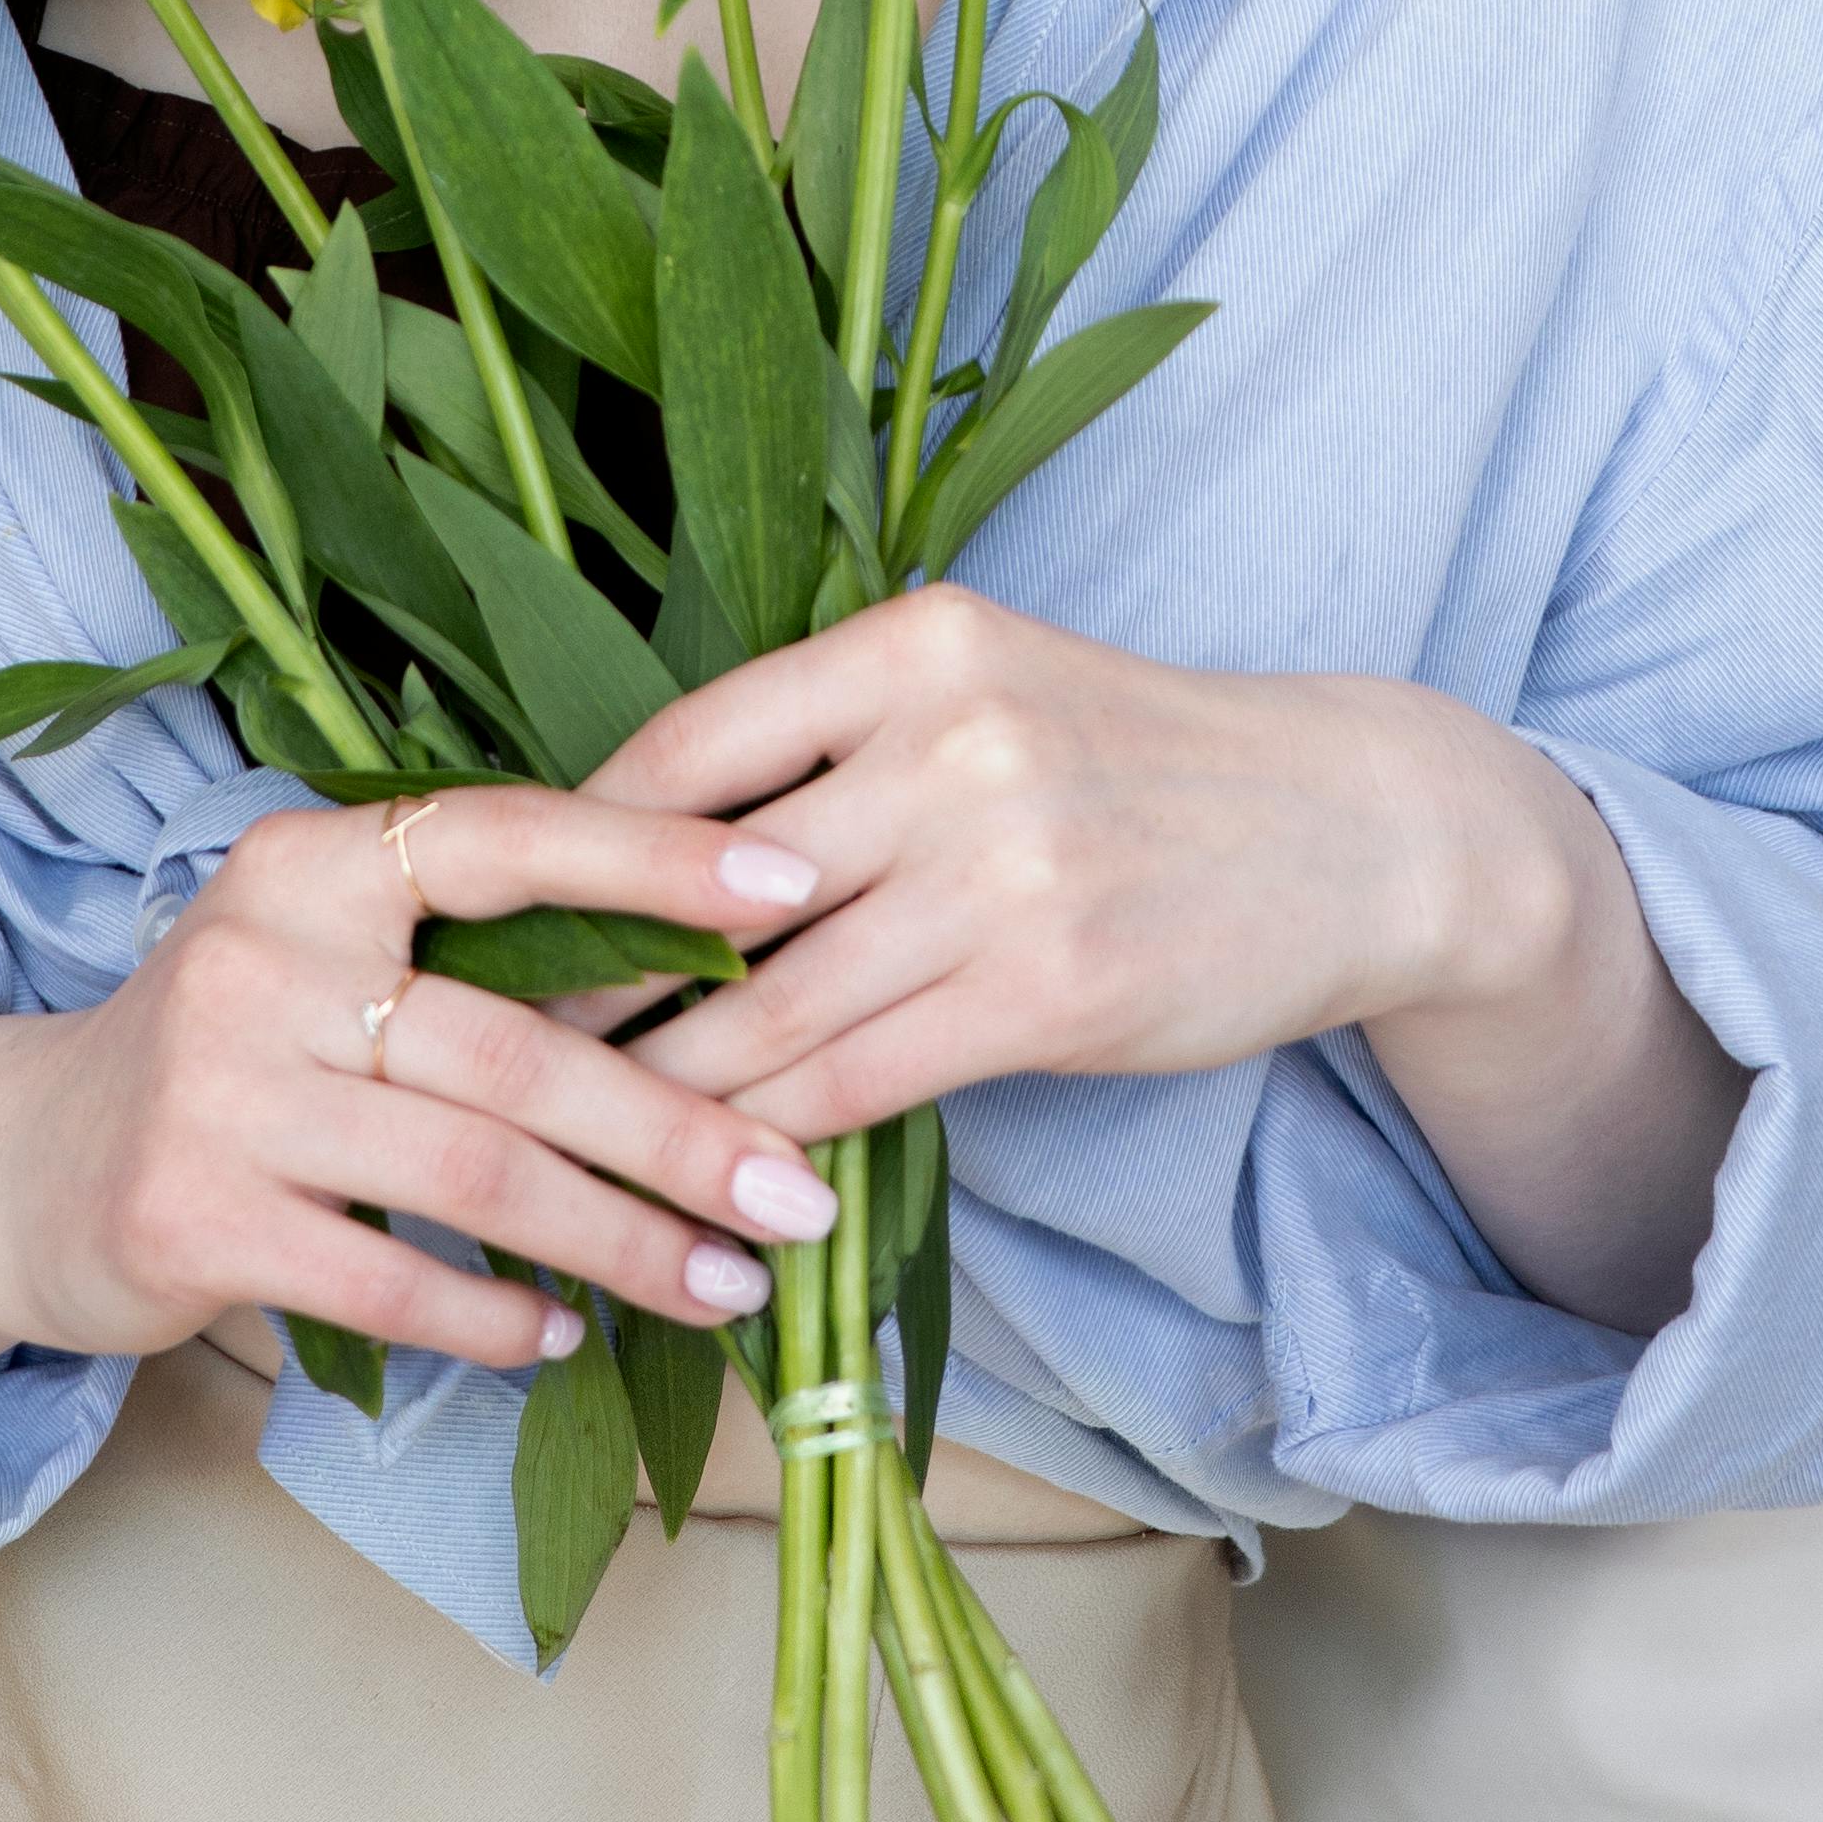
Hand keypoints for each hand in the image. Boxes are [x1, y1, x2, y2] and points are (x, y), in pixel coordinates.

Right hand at [0, 782, 839, 1419]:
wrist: (19, 1167)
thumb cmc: (237, 1054)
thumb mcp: (326, 956)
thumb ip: (471, 955)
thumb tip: (708, 990)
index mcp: (315, 860)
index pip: (507, 837)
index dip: (653, 861)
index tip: (794, 890)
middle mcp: (264, 954)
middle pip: (518, 1048)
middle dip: (680, 1129)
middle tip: (802, 1193)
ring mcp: (221, 1087)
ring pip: (473, 1174)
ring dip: (620, 1243)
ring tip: (730, 1286)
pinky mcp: (192, 1217)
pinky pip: (388, 1276)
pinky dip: (493, 1316)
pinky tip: (565, 1338)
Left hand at [592, 590, 1740, 1333]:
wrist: (1349, 826)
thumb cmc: (1138, 763)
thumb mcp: (987, 695)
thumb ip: (837, 752)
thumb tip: (646, 854)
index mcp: (913, 641)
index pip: (686, 747)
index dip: (572, 848)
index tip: (488, 918)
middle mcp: (947, 736)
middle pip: (703, 886)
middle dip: (580, 981)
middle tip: (473, 1051)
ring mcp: (1001, 863)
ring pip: (768, 1006)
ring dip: (649, 1090)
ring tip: (555, 1139)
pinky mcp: (1048, 988)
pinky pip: (859, 1079)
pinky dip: (768, 1140)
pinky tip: (707, 1180)